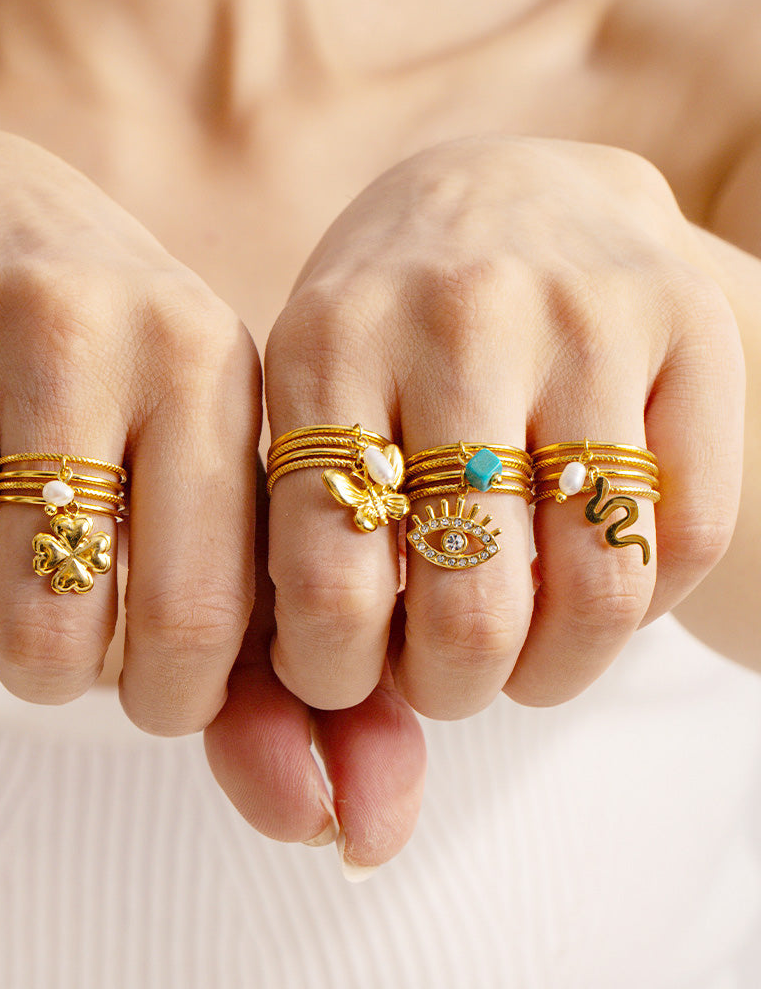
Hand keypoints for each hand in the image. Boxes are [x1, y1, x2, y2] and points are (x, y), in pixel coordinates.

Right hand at [0, 125, 260, 732]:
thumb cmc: (107, 346)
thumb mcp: (200, 410)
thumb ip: (234, 547)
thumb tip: (258, 705)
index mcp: (200, 363)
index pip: (198, 608)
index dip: (177, 699)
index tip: (161, 702)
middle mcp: (76, 333)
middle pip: (52, 632)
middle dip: (53, 676)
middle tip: (56, 643)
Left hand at [209, 135, 743, 869]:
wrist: (505, 197)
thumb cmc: (382, 340)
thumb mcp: (306, 417)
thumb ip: (296, 571)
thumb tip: (329, 791)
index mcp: (325, 341)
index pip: (327, 581)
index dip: (334, 677)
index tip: (339, 681)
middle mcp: (452, 313)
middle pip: (465, 605)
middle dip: (446, 687)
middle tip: (437, 679)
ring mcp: (584, 311)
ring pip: (592, 590)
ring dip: (549, 671)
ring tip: (514, 663)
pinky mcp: (693, 322)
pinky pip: (686, 539)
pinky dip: (638, 608)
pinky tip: (587, 594)